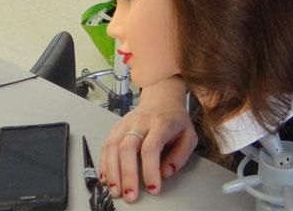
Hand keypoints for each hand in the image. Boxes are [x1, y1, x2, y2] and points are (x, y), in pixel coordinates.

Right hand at [100, 76, 195, 201]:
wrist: (162, 99)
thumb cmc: (175, 120)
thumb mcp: (189, 136)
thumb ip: (180, 156)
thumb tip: (165, 173)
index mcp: (161, 123)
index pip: (151, 148)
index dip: (150, 171)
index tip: (152, 188)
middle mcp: (140, 122)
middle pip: (127, 148)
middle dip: (127, 175)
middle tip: (129, 195)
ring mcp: (125, 124)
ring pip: (113, 147)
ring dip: (112, 172)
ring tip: (115, 191)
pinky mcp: (116, 128)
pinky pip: (105, 146)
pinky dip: (104, 164)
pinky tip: (106, 178)